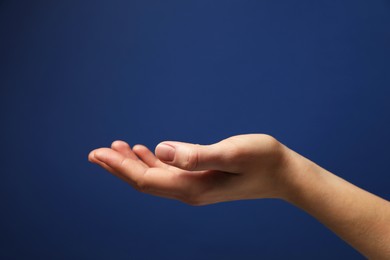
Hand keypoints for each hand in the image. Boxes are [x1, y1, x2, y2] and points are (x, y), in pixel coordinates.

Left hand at [88, 134, 292, 204]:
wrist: (283, 174)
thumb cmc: (262, 161)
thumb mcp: (232, 154)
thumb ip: (197, 154)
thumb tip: (161, 150)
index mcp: (192, 187)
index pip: (147, 180)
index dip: (120, 167)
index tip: (98, 153)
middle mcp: (189, 190)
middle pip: (145, 181)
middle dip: (119, 167)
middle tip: (95, 153)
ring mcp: (194, 185)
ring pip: (154, 176)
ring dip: (133, 164)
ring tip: (114, 148)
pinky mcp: (201, 178)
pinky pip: (169, 172)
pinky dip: (152, 162)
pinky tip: (145, 151)